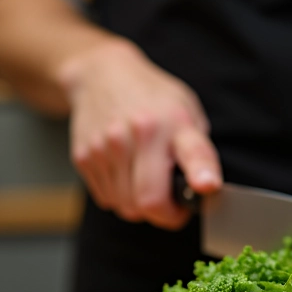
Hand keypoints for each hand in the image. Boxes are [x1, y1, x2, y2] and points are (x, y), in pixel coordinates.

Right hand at [58, 39, 221, 228]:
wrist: (101, 76)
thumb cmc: (151, 99)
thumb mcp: (186, 112)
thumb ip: (198, 151)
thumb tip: (203, 190)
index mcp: (172, 122)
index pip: (191, 152)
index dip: (201, 173)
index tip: (207, 185)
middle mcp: (137, 134)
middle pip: (149, 202)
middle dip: (165, 215)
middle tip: (172, 206)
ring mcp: (106, 147)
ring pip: (126, 207)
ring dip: (139, 206)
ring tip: (145, 182)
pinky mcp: (83, 157)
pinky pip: (106, 199)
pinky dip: (119, 196)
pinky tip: (124, 174)